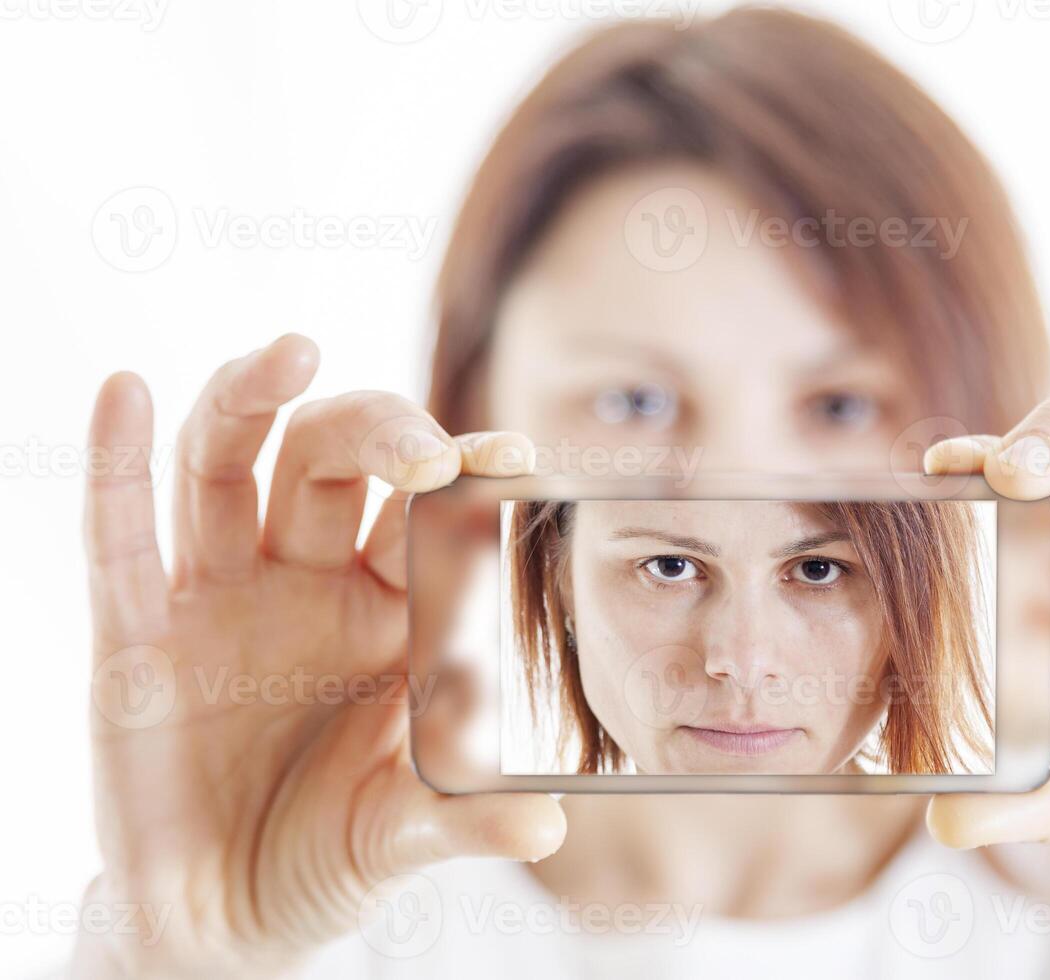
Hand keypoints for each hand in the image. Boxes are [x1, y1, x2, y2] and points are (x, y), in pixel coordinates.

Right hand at [78, 335, 563, 977]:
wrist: (223, 917)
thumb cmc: (331, 852)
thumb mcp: (405, 833)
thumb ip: (470, 815)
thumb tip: (548, 820)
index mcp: (392, 609)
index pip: (430, 515)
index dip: (466, 475)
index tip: (513, 453)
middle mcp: (308, 581)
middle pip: (333, 464)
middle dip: (377, 434)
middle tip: (419, 450)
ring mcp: (222, 596)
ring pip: (229, 468)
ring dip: (252, 403)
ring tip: (291, 351)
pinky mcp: (137, 633)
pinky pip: (121, 537)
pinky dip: (116, 464)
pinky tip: (127, 394)